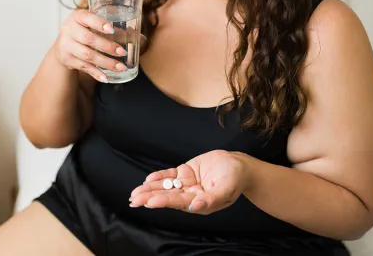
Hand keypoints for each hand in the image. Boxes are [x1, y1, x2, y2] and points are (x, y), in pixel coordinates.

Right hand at [54, 9, 126, 81]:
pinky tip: (106, 77)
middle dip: (107, 46)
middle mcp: (69, 29)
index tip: (112, 30)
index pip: (88, 18)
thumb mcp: (94, 24)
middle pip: (89, 39)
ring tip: (120, 67)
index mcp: (78, 16)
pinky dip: (96, 73)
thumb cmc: (85, 30)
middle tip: (122, 52)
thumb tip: (141, 38)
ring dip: (106, 62)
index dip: (99, 24)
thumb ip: (115, 29)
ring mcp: (66, 45)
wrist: (63, 44)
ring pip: (87, 55)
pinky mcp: (67, 59)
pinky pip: (83, 67)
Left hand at [129, 150, 248, 214]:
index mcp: (200, 203)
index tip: (149, 202)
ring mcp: (187, 184)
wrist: (239, 165)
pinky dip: (159, 177)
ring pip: (166, 187)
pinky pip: (170, 176)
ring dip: (150, 189)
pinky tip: (148, 179)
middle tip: (134, 199)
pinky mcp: (186, 173)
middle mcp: (191, 195)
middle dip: (150, 197)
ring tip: (135, 193)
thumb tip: (196, 207)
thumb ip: (211, 199)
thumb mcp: (226, 189)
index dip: (164, 201)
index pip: (179, 203)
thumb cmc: (235, 178)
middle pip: (168, 196)